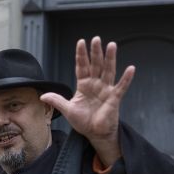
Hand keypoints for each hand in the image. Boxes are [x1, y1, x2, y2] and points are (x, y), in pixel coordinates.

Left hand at [40, 36, 134, 165]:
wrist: (95, 134)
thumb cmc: (83, 122)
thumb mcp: (68, 110)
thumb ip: (57, 101)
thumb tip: (42, 95)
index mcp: (84, 85)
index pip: (82, 67)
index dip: (81, 55)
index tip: (81, 42)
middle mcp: (96, 84)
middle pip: (96, 65)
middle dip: (96, 52)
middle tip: (96, 39)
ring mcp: (106, 90)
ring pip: (108, 71)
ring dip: (110, 58)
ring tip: (111, 45)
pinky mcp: (114, 98)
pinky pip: (121, 87)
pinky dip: (126, 78)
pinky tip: (131, 68)